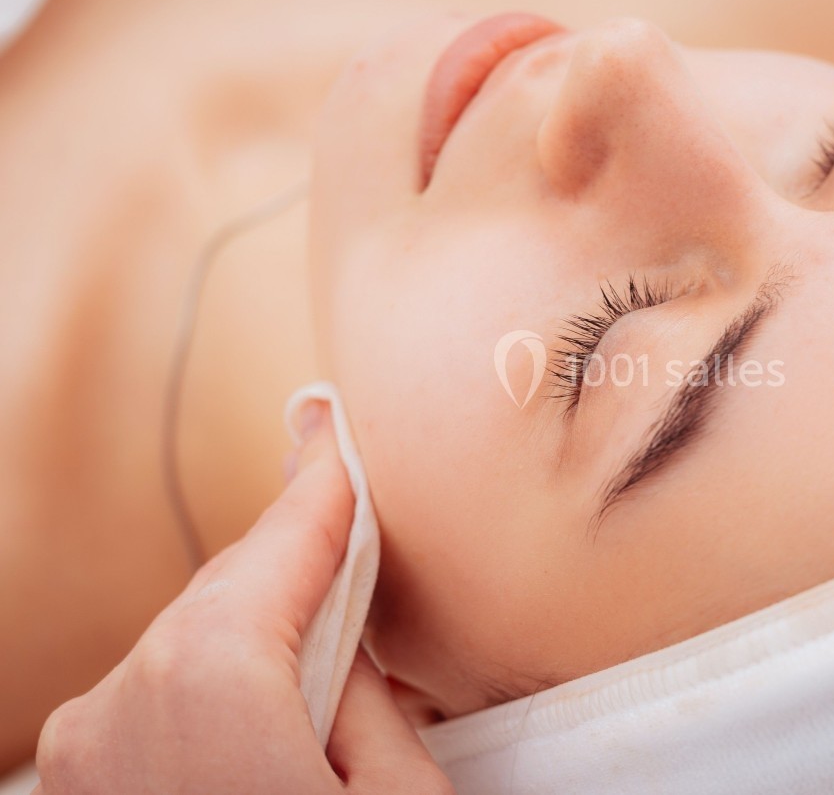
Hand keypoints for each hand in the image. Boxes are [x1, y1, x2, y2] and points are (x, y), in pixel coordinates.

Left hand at [32, 405, 452, 794]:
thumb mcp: (403, 793)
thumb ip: (370, 689)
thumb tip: (335, 645)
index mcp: (209, 681)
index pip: (289, 540)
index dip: (329, 480)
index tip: (333, 427)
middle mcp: (120, 701)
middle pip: (236, 591)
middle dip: (300, 582)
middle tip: (359, 584)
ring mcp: (85, 748)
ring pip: (192, 645)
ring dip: (256, 652)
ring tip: (319, 710)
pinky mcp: (77, 786)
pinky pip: (154, 701)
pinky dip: (210, 700)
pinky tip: (264, 741)